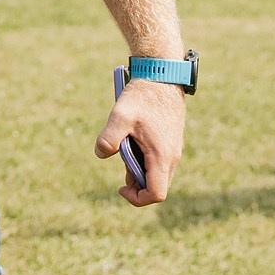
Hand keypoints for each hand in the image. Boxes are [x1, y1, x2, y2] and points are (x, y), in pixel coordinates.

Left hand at [97, 78, 186, 207]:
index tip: (120, 187)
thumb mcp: (120, 116)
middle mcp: (172, 157)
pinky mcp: (170, 141)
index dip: (137, 198)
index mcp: (162, 156)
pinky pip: (158, 161)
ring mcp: (173, 149)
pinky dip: (143, 159)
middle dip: (136, 183)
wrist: (163, 76)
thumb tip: (101, 154)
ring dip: (138, 169)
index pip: (156, 194)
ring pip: (156, 174)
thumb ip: (108, 138)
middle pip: (156, 186)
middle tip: (121, 160)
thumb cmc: (143, 96)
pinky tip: (132, 139)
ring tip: (126, 145)